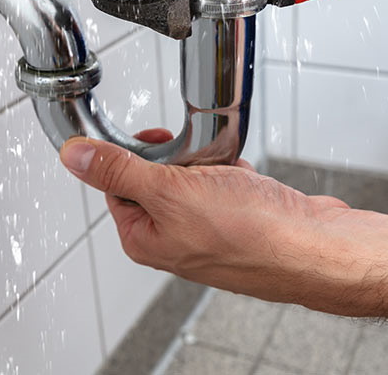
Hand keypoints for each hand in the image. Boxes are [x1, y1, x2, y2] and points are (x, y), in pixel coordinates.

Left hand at [58, 131, 354, 305]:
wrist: (314, 248)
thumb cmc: (250, 233)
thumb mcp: (170, 191)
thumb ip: (119, 170)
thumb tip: (74, 157)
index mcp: (145, 238)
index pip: (117, 184)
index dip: (133, 155)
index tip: (153, 139)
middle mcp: (174, 238)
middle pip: (158, 176)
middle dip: (181, 157)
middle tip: (198, 158)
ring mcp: (209, 230)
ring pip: (195, 176)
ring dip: (210, 163)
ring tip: (228, 172)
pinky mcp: (240, 219)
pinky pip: (227, 182)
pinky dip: (236, 173)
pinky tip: (248, 181)